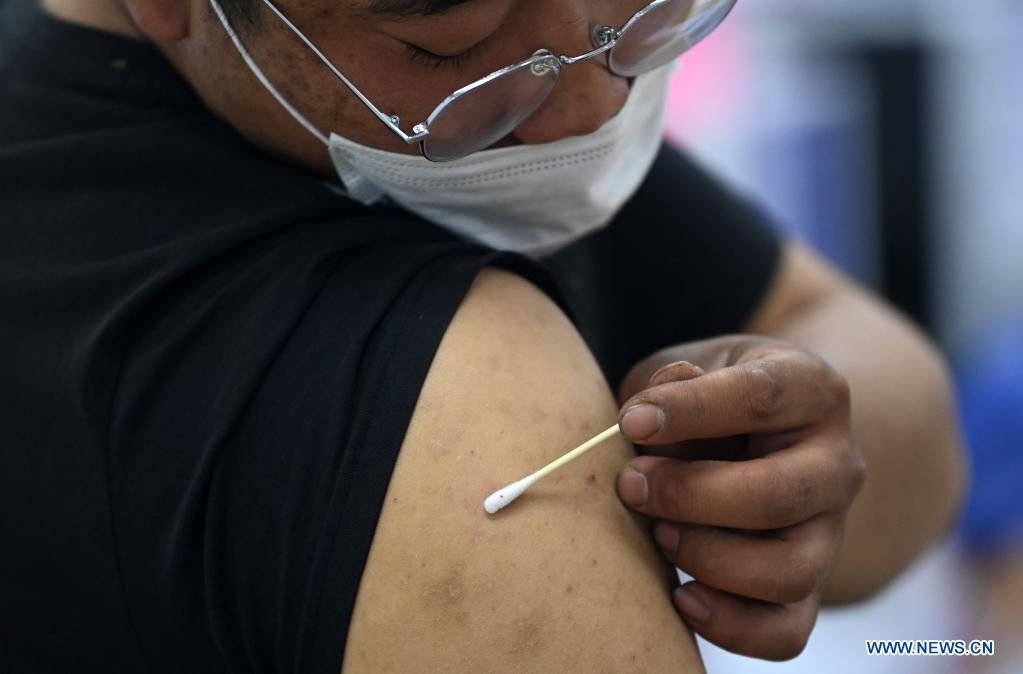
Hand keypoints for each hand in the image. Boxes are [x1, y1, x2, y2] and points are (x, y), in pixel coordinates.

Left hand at [615, 336, 865, 659]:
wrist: (763, 434)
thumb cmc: (713, 397)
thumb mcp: (695, 366)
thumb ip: (673, 382)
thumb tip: (649, 413)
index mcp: (811, 390)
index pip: (761, 397)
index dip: (690, 410)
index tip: (631, 423)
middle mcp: (836, 462)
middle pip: (779, 495)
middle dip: (690, 496)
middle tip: (631, 484)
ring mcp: (830, 530)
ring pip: (789, 571)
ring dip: (709, 559)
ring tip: (659, 535)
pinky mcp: (812, 585)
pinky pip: (785, 631)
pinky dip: (730, 626)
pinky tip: (681, 594)